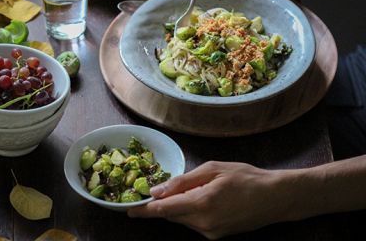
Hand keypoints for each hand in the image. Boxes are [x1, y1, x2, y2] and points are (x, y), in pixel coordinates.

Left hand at [128, 161, 288, 238]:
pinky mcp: (217, 236)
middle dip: (163, 204)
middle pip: (171, 215)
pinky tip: (203, 199)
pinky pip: (194, 224)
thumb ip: (183, 182)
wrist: (274, 197)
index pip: (163, 211)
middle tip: (160, 189)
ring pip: (182, 220)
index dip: (144, 211)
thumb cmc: (245, 177)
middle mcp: (204, 224)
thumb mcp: (213, 170)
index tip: (129, 211)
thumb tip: (158, 191)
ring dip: (178, 207)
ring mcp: (211, 233)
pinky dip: (190, 212)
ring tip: (192, 189)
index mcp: (201, 204)